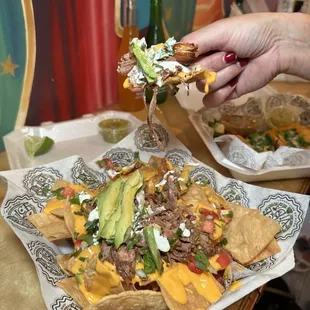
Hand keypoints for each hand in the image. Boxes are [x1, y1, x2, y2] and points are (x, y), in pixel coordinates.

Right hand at [182, 13, 309, 106]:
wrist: (277, 47)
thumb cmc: (248, 33)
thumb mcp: (218, 31)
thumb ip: (193, 43)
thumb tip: (169, 57)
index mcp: (200, 49)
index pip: (178, 61)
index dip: (178, 65)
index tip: (183, 65)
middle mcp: (203, 65)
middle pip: (190, 75)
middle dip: (212, 65)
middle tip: (230, 54)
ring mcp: (214, 81)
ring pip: (203, 87)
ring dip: (223, 75)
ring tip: (240, 64)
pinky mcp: (224, 94)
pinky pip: (210, 101)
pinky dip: (222, 93)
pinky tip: (234, 84)